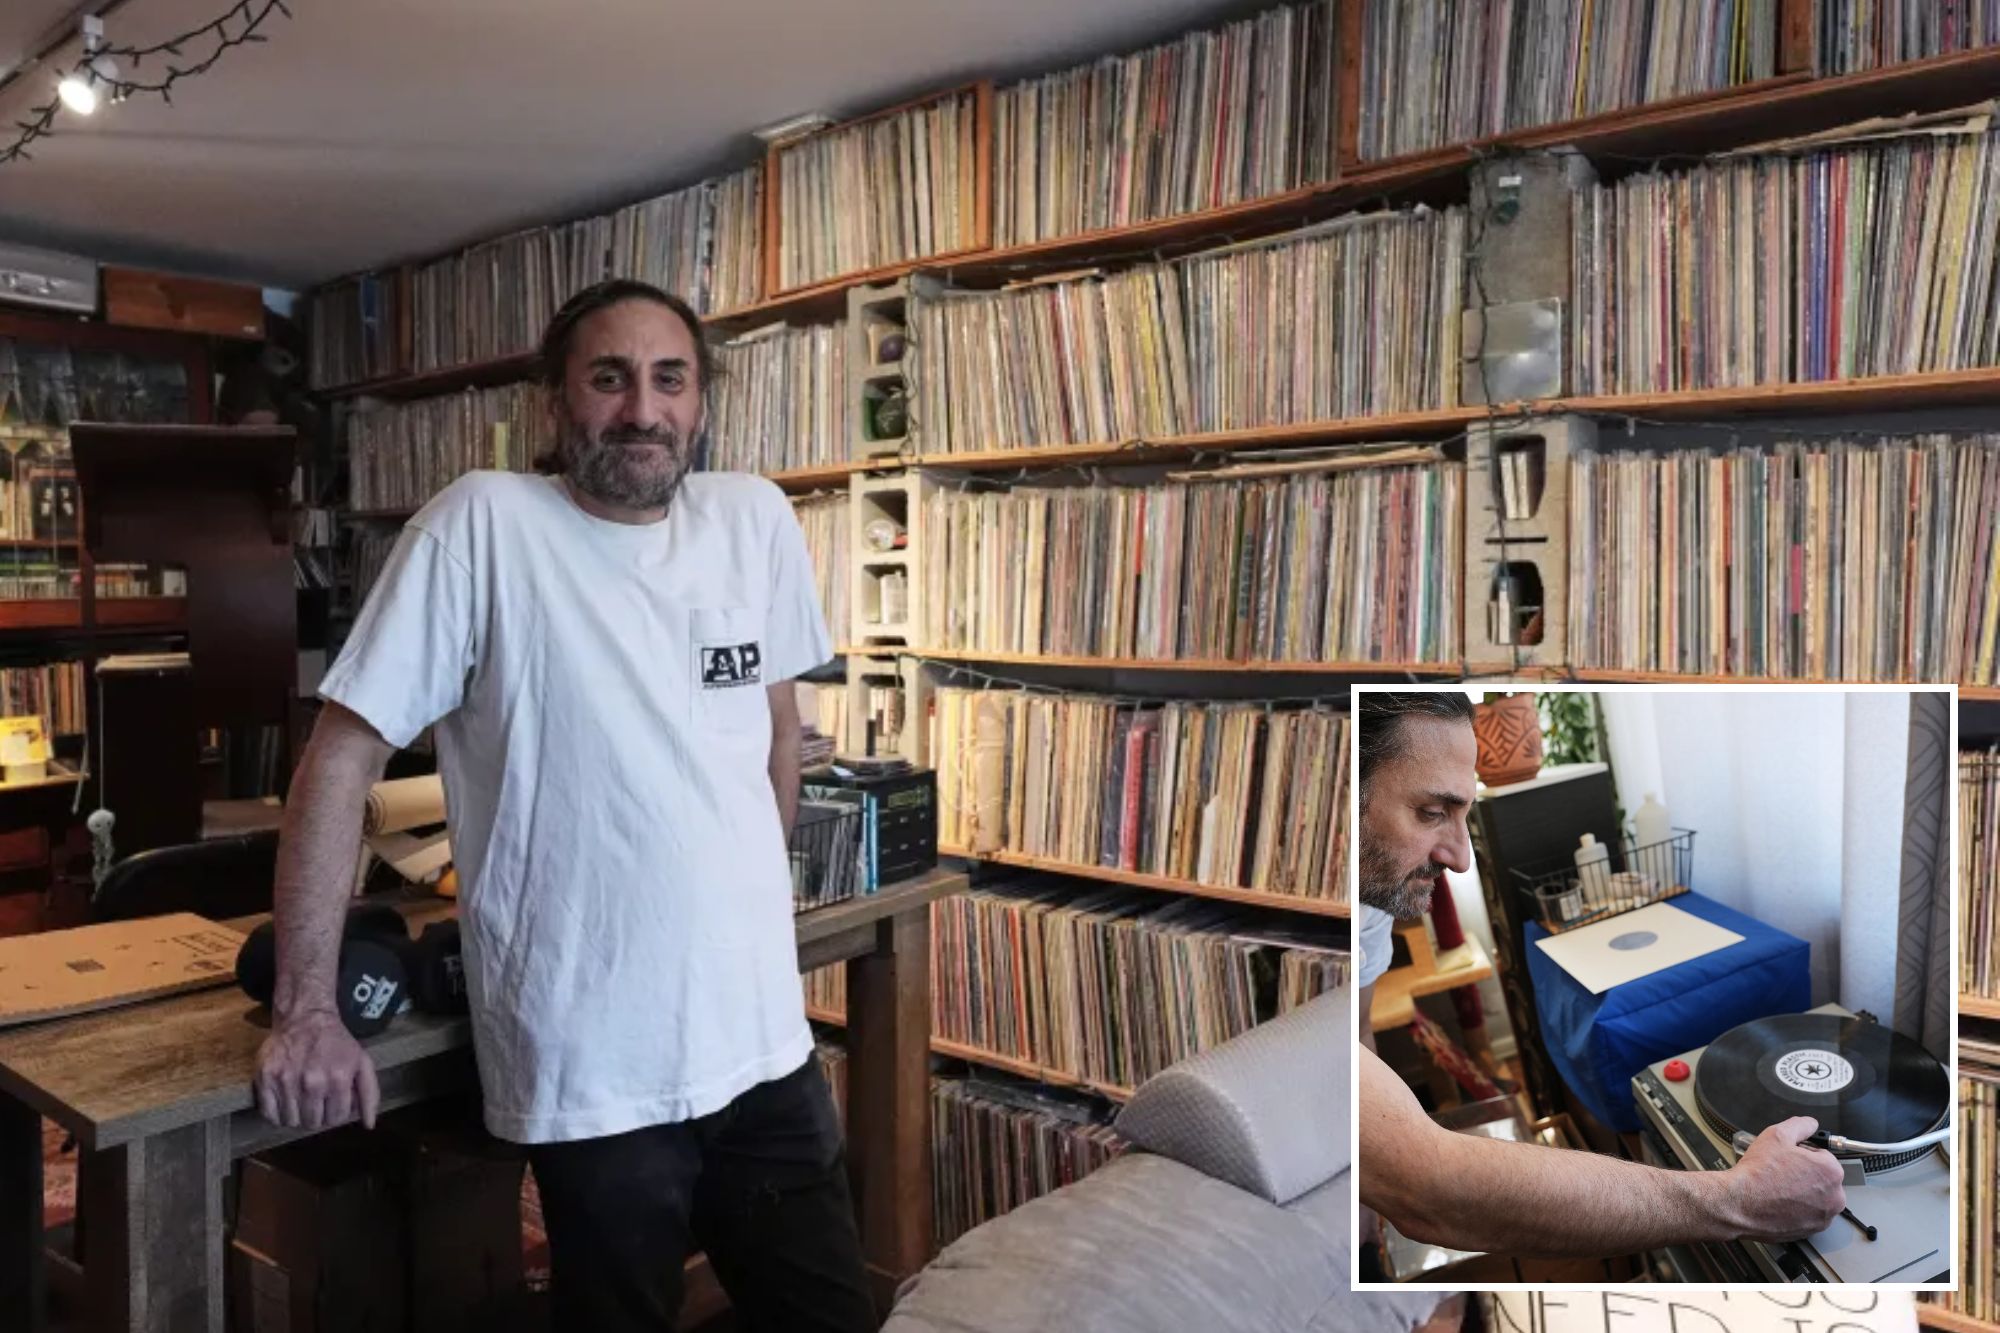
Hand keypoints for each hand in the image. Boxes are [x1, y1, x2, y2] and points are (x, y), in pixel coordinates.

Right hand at [254, 1009, 380, 1130]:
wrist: (306, 1018)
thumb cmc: (336, 1043)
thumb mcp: (362, 1063)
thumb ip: (369, 1095)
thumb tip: (369, 1125)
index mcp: (339, 1079)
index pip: (335, 1119)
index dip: (335, 1113)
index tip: (332, 1102)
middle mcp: (312, 1082)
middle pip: (312, 1123)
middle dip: (317, 1115)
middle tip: (316, 1100)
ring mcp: (286, 1081)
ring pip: (291, 1122)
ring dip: (297, 1115)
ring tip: (301, 1098)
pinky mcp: (264, 1078)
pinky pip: (269, 1115)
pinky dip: (276, 1114)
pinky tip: (285, 1100)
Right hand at [1720, 1116, 1845, 1240]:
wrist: (1739, 1204)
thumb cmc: (1758, 1172)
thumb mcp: (1776, 1135)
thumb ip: (1800, 1125)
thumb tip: (1810, 1124)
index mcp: (1831, 1172)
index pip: (1823, 1155)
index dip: (1802, 1154)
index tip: (1787, 1158)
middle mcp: (1834, 1197)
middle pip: (1822, 1178)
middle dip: (1806, 1173)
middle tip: (1781, 1172)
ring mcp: (1824, 1217)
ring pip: (1816, 1197)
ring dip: (1803, 1192)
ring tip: (1778, 1188)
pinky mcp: (1811, 1231)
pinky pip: (1808, 1214)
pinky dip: (1797, 1209)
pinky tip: (1779, 1202)